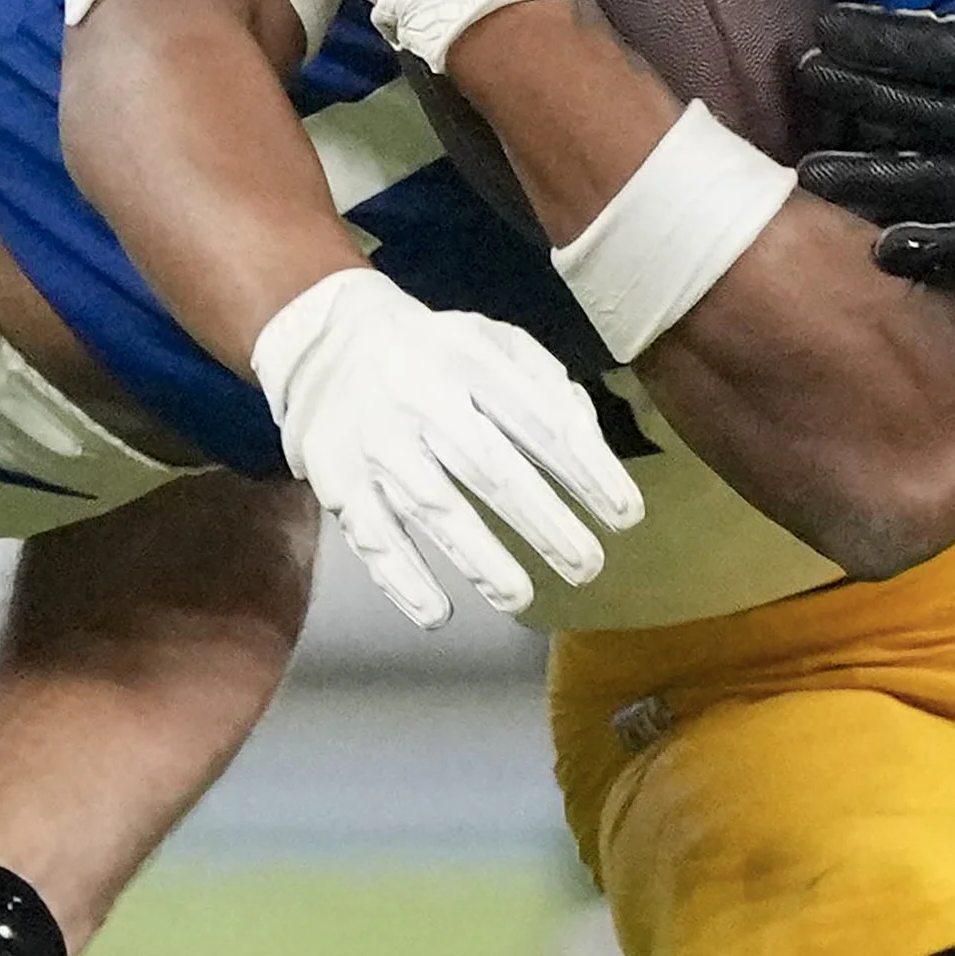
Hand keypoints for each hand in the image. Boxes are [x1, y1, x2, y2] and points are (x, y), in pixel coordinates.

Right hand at [250, 269, 644, 627]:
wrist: (328, 342)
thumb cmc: (438, 355)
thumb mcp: (495, 344)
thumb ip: (548, 387)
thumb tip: (591, 451)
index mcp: (470, 358)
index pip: (538, 419)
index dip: (585, 470)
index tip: (626, 516)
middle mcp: (420, 397)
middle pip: (487, 467)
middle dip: (541, 521)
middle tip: (587, 566)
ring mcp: (376, 441)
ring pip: (430, 504)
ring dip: (477, 557)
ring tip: (520, 597)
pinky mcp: (339, 479)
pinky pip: (372, 535)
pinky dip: (402, 578)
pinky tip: (438, 612)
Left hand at [794, 0, 954, 289]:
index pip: (945, 53)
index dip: (879, 38)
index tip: (825, 25)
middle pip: (931, 119)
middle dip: (859, 96)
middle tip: (803, 78)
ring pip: (948, 189)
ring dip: (875, 181)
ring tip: (812, 172)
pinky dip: (941, 253)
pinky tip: (886, 252)